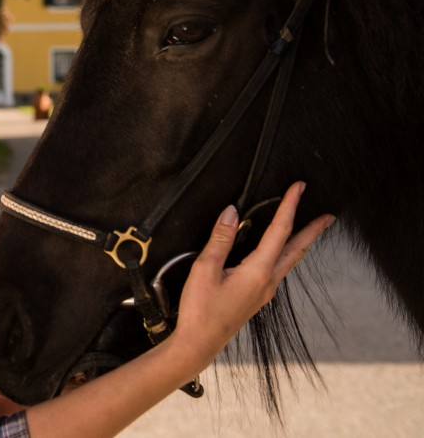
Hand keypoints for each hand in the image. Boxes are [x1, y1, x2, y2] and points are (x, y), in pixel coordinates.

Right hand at [171, 182, 333, 368]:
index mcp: (258, 271)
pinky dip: (285, 254)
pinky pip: (277, 269)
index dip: (290, 206)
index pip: (279, 231)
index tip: (299, 187)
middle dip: (313, 230)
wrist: (199, 343)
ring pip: (289, 260)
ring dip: (301, 242)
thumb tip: (231, 213)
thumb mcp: (205, 269)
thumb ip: (220, 239)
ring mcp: (264, 291)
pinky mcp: (256, 297)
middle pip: (296, 249)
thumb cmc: (201, 309)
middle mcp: (268, 281)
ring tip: (310, 230)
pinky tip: (278, 253)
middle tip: (329, 216)